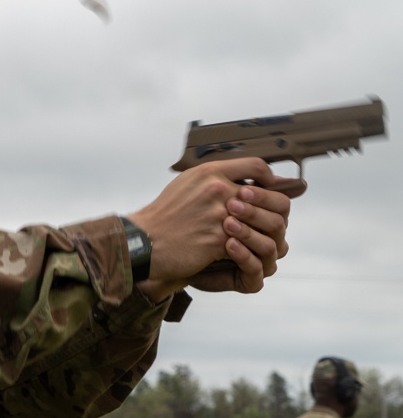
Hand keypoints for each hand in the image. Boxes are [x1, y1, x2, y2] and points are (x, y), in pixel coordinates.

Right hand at [127, 158, 302, 301]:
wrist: (144, 243)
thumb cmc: (163, 216)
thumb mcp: (186, 184)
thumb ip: (212, 178)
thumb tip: (236, 179)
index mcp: (210, 172)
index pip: (256, 166)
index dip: (269, 178)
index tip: (271, 187)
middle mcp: (216, 189)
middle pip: (265, 195)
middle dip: (272, 208)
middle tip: (273, 217)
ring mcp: (218, 215)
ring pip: (258, 221)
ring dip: (262, 231)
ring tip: (260, 236)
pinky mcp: (217, 239)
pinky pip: (244, 243)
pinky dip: (246, 249)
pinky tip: (242, 251)